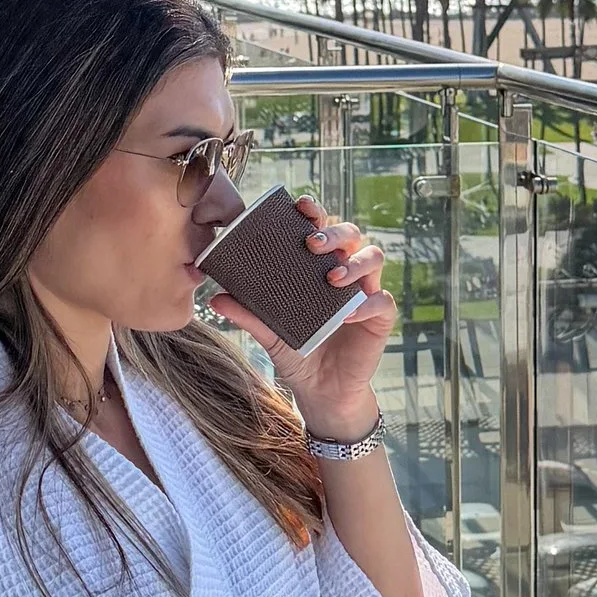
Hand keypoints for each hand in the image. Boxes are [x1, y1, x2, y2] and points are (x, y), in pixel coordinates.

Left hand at [208, 193, 394, 436]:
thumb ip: (248, 314)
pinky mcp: (379, 317)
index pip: (321, 227)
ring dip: (354, 262)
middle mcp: (345, 271)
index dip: (315, 211)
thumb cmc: (297, 353)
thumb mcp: (269, 333)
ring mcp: (365, 291)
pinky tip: (347, 314)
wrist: (320, 391)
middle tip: (312, 244)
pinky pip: (381, 301)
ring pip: (373, 256)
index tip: (301, 205)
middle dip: (334, 232)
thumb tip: (214, 296)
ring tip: (332, 277)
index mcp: (319, 266)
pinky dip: (366, 304)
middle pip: (350, 233)